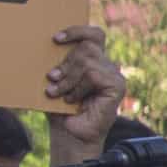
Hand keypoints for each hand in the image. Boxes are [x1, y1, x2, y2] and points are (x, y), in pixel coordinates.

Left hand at [41, 27, 128, 162]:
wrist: (70, 135)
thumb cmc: (60, 108)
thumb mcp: (56, 80)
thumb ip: (59, 62)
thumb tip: (49, 45)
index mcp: (94, 61)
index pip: (94, 35)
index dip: (77, 31)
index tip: (55, 39)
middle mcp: (107, 66)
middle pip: (87, 46)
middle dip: (66, 63)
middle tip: (52, 79)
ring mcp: (114, 76)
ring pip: (88, 60)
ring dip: (68, 78)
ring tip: (59, 93)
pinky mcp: (117, 86)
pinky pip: (94, 75)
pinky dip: (78, 87)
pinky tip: (73, 99)